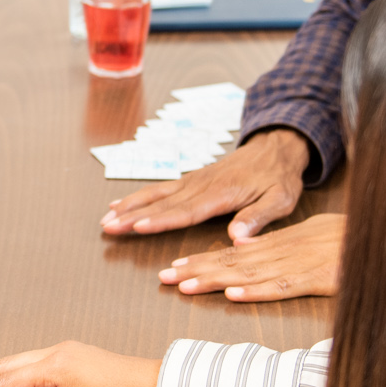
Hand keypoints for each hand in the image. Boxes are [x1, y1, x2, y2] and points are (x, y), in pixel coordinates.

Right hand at [0, 341, 158, 386]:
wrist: (160, 385)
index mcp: (56, 366)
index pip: (7, 383)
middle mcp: (57, 353)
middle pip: (5, 365)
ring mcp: (66, 352)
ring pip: (17, 361)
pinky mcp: (75, 357)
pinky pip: (31, 361)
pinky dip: (10, 370)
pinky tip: (3, 376)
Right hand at [100, 127, 309, 241]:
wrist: (275, 147)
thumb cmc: (279, 177)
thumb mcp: (280, 199)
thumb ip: (258, 218)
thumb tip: (238, 239)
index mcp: (221, 193)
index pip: (186, 211)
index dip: (161, 220)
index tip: (137, 227)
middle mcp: (201, 185)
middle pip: (162, 203)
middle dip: (133, 215)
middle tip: (107, 226)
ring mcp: (193, 181)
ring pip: (156, 194)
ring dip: (130, 206)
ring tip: (106, 218)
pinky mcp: (191, 180)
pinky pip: (160, 189)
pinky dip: (138, 197)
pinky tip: (121, 204)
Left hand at [158, 212, 343, 301]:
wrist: (384, 231)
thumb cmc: (348, 237)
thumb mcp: (309, 236)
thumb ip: (278, 244)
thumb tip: (247, 247)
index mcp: (279, 245)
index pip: (233, 254)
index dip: (202, 261)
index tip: (175, 268)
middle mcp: (282, 253)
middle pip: (232, 263)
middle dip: (196, 270)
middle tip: (163, 277)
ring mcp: (299, 265)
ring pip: (249, 274)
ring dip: (215, 280)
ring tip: (185, 285)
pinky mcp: (318, 279)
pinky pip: (283, 287)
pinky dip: (258, 291)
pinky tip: (235, 295)